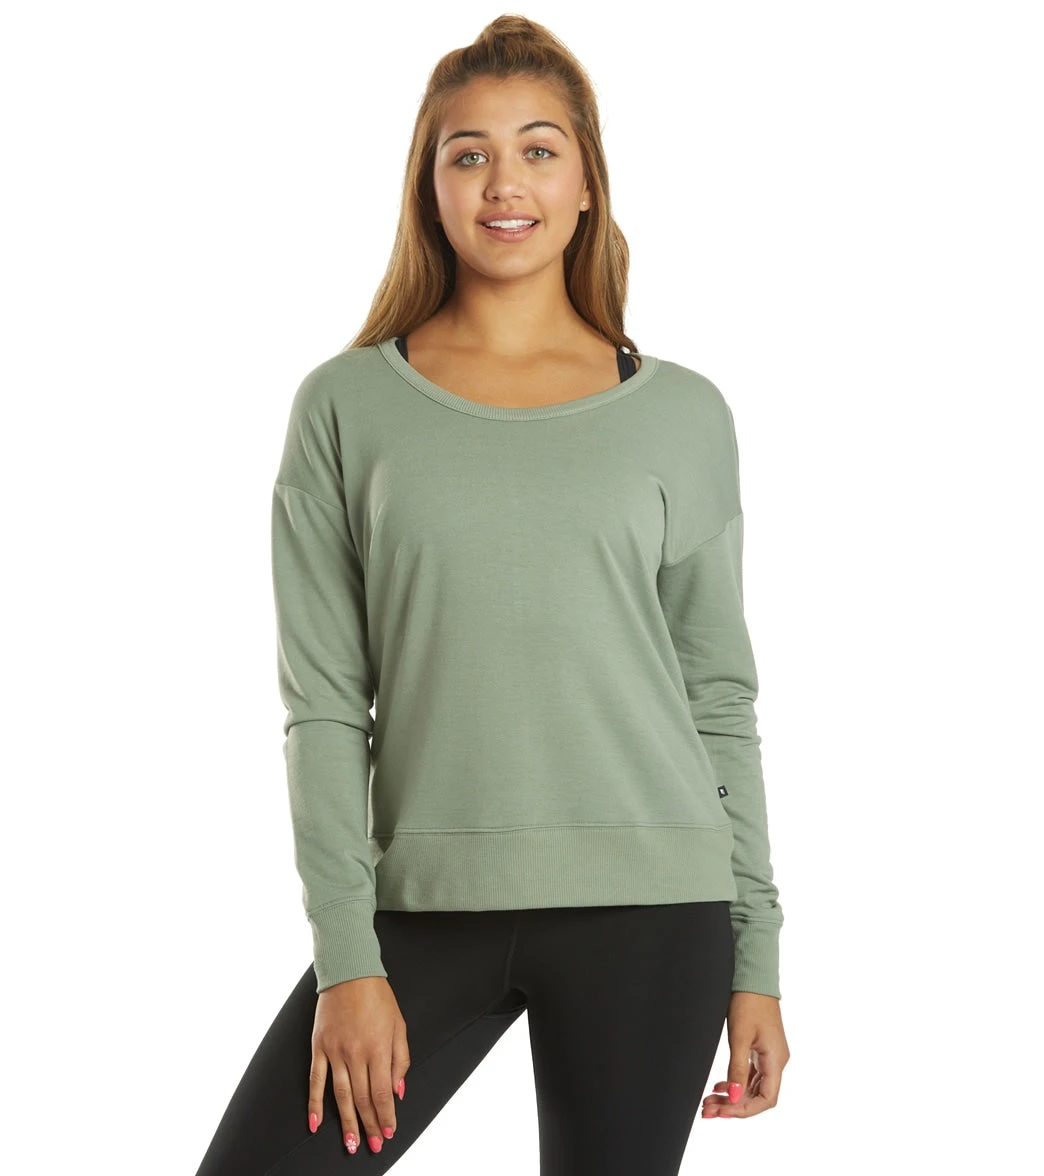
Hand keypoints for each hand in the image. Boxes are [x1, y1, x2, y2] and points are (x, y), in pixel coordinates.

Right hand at [308, 976, 410, 1154]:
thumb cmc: (378, 997)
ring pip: (341, 1095)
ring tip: (350, 1143)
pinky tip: (315, 1124)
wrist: (350, 972)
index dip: (386, 1116)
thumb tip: (398, 1091)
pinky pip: (315, 1081)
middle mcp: (356, 1053)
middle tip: (374, 1145)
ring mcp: (335, 1051)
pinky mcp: (319, 1046)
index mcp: (379, 1047)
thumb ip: (401, 1060)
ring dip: (346, 1122)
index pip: (383, 1092)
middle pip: (363, 1098)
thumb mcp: (399, 1025)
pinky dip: (314, 1104)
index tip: (389, 1131)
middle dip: (369, 1125)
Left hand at [702, 991, 788, 1118]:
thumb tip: (734, 1097)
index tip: (722, 1112)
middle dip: (733, 1105)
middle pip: (757, 1095)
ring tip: (709, 1101)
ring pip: (752, 1086)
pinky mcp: (760, 1048)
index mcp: (776, 1060)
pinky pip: (750, 1074)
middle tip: (708, 1111)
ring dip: (732, 1095)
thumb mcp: (739, 1036)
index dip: (744, 1109)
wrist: (752, 976)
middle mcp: (776, 1061)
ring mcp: (768, 1055)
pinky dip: (735, 1082)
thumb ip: (737, 1069)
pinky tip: (719, 1086)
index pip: (765, 1099)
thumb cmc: (748, 1002)